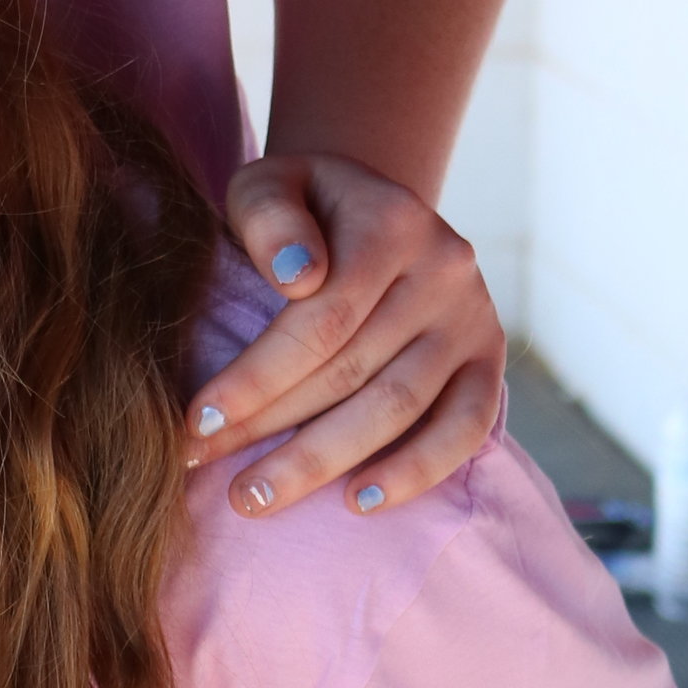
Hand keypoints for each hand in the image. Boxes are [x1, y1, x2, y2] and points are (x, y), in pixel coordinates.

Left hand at [185, 151, 504, 519]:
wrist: (375, 208)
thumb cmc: (305, 206)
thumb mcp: (272, 185)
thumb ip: (271, 217)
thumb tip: (299, 276)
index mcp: (392, 223)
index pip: (320, 320)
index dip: (257, 377)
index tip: (198, 421)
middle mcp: (444, 271)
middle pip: (352, 371)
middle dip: (271, 429)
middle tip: (205, 467)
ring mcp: (472, 320)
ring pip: (398, 409)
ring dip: (323, 462)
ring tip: (257, 498)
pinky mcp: (489, 361)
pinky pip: (463, 430)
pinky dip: (415, 472)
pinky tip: (358, 502)